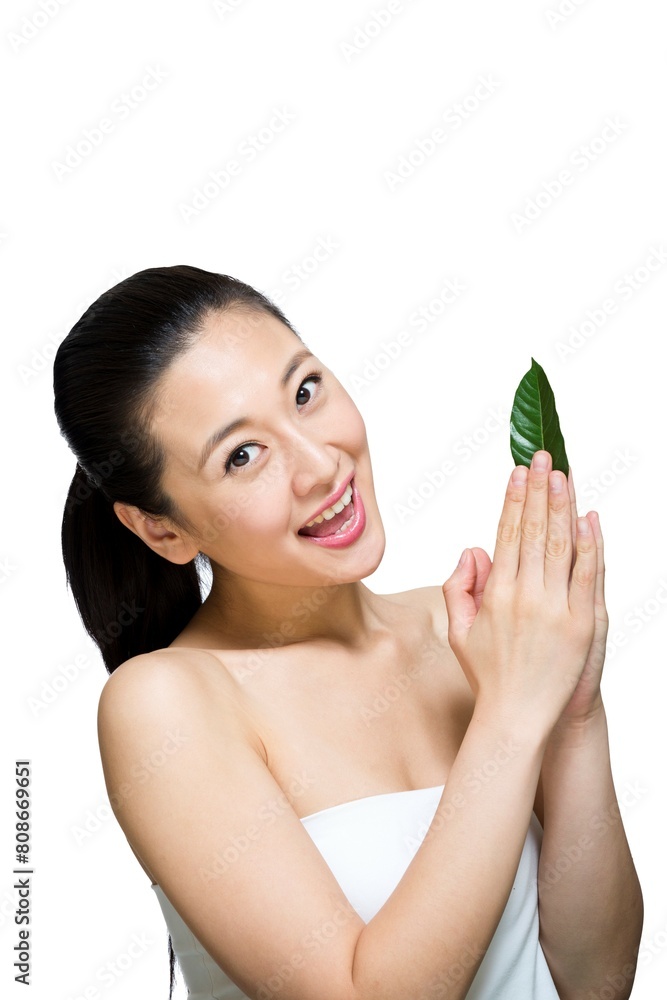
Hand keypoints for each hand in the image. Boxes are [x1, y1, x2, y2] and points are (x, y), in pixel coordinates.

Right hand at [442, 451, 597, 735]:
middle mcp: (526, 595)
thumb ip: (459, 586)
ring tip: (562, 474)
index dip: (514, 500)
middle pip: (535, 529)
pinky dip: (590, 543)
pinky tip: (588, 517)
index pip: (507, 533)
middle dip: (538, 490)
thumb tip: (474, 550)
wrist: (518, 717)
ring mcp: (557, 608)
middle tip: (541, 457)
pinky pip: (588, 573)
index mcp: (496, 593)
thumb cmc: (488, 675)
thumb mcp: (459, 631)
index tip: (518, 473)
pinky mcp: (583, 623)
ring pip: (561, 544)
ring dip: (562, 505)